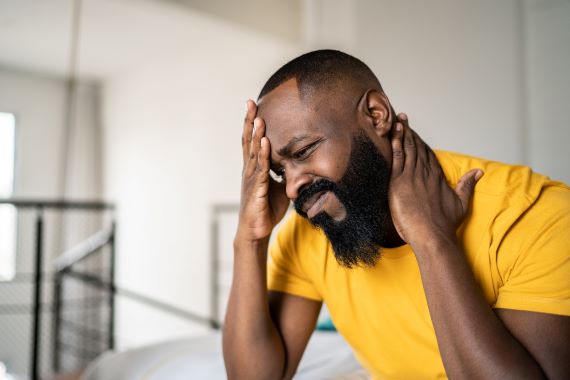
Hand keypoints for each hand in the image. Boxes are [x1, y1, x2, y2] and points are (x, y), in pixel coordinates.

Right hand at [236, 100, 289, 241]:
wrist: (256, 231)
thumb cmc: (266, 209)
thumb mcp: (280, 187)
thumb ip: (285, 174)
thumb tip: (298, 164)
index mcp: (254, 168)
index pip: (251, 141)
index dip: (251, 124)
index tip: (253, 106)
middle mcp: (249, 170)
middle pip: (248, 141)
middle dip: (249, 121)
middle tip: (250, 102)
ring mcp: (251, 178)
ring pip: (253, 152)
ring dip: (256, 134)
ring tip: (258, 118)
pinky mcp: (255, 189)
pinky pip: (260, 169)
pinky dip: (263, 154)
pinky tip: (265, 142)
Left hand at [388, 114, 482, 246]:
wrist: (433, 235)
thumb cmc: (444, 224)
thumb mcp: (461, 203)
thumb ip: (467, 185)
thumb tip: (479, 172)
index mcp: (437, 177)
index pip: (428, 154)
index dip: (420, 142)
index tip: (414, 132)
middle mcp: (426, 173)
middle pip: (417, 148)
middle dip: (410, 132)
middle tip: (403, 118)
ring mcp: (412, 176)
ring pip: (407, 149)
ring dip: (401, 133)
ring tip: (397, 120)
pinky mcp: (400, 181)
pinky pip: (397, 157)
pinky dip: (395, 143)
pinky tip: (392, 132)